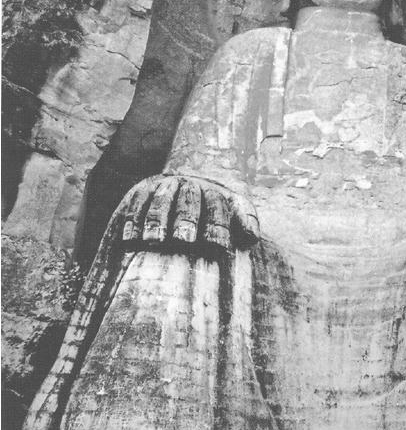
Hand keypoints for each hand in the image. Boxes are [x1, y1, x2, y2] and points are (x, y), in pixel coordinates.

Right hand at [118, 174, 258, 251]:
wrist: (186, 182)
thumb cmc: (212, 213)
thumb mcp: (233, 212)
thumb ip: (244, 222)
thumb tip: (252, 236)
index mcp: (214, 194)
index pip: (218, 207)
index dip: (218, 226)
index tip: (219, 247)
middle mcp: (189, 187)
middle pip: (188, 201)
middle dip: (186, 221)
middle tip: (184, 241)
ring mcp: (164, 186)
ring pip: (160, 201)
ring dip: (157, 221)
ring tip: (154, 242)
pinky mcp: (141, 190)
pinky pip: (136, 203)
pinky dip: (132, 221)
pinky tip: (130, 240)